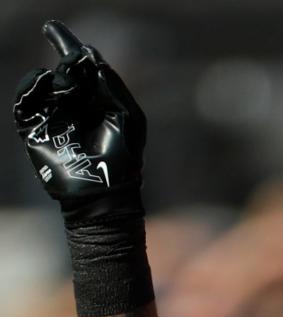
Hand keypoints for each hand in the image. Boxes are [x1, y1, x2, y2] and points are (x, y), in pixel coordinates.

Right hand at [13, 19, 145, 208]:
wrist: (102, 194)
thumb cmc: (123, 160)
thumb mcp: (128, 118)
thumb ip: (113, 85)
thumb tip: (92, 57)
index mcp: (96, 99)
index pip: (81, 67)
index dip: (68, 46)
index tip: (52, 29)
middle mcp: (73, 104)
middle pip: (64, 70)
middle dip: (69, 66)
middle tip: (76, 76)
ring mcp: (53, 115)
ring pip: (44, 82)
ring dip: (55, 79)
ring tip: (66, 89)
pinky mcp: (36, 129)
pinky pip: (25, 100)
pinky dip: (30, 87)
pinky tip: (42, 84)